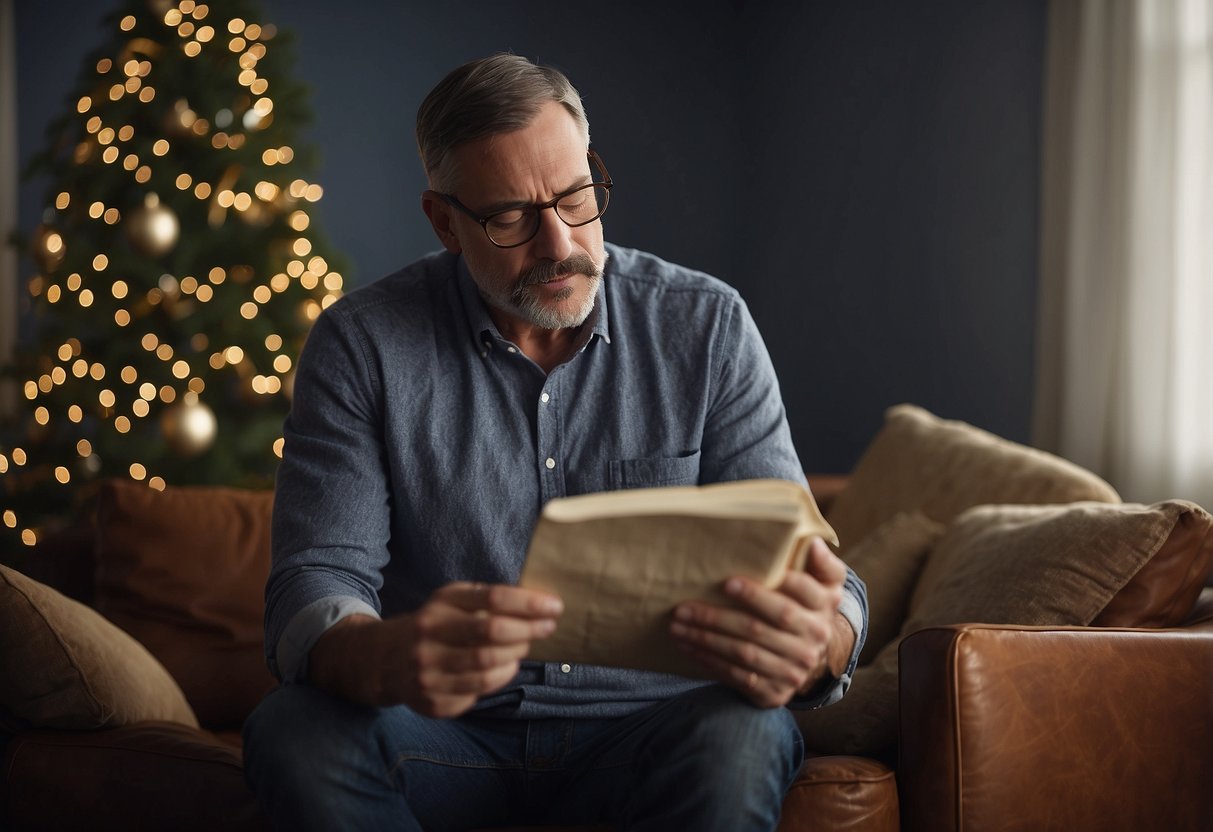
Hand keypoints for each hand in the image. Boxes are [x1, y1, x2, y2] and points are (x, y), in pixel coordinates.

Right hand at [310, 582, 561, 717]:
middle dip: (528, 630)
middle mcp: (429, 635)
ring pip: (488, 666)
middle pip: (491, 633)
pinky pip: (478, 692)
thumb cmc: (435, 624)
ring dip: (516, 656)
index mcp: (440, 604)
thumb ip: (488, 600)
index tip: (555, 607)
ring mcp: (427, 671)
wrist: (384, 660)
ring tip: (524, 647)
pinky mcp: (431, 700)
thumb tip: (539, 604)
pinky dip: (499, 678)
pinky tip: (504, 668)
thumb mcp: (452, 600)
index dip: (528, 604)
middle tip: (547, 627)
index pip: (492, 599)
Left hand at [669, 537, 851, 707]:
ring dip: (706, 639)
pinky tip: (688, 646)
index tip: (727, 583)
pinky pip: (739, 676)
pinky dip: (710, 661)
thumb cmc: (807, 604)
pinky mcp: (777, 691)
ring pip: (744, 653)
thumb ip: (821, 561)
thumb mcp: (825, 581)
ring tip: (677, 625)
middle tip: (684, 607)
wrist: (812, 654)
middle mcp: (814, 639)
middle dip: (719, 617)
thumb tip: (811, 542)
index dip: (760, 592)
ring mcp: (795, 669)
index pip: (794, 598)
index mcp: (824, 606)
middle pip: (760, 627)